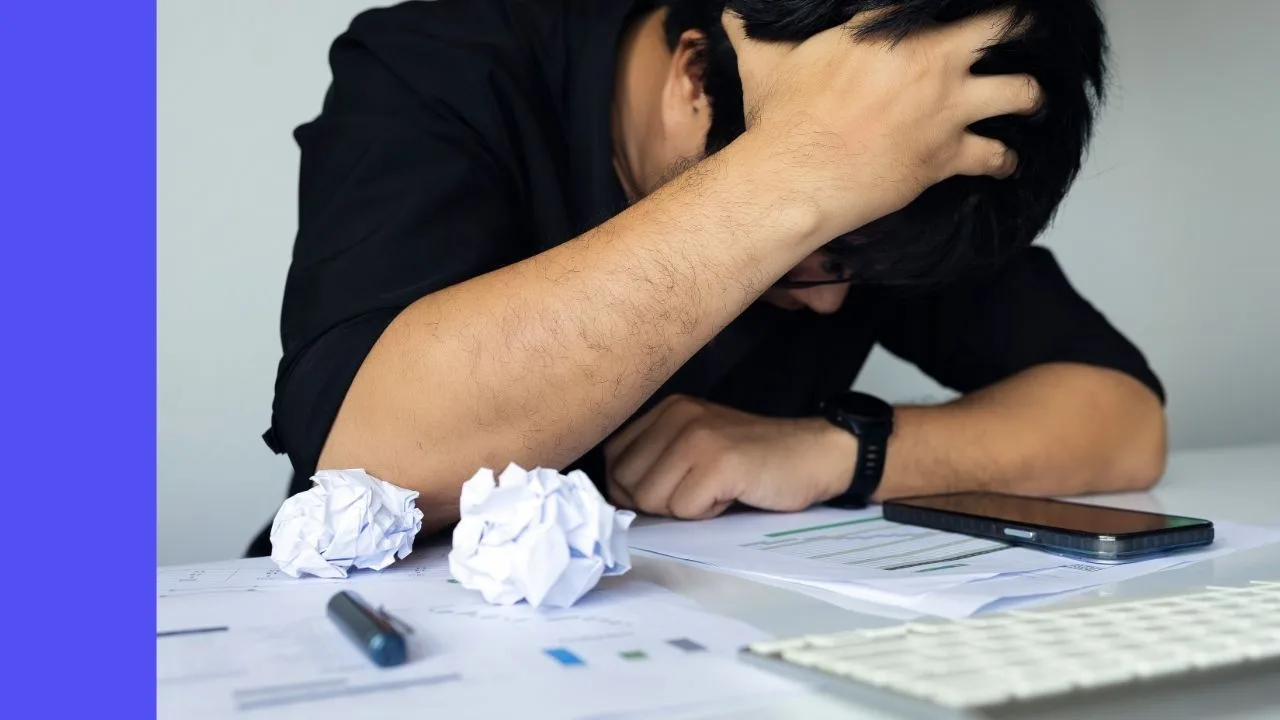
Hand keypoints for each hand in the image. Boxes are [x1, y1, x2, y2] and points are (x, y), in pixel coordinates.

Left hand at [603, 395, 856, 519]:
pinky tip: (732, 495)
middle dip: (656, 503)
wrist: (816, 454)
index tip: (670, 492)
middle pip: (624, 482)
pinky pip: (685, 510)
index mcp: (666, 410)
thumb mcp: (696, 448)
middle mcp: (676, 416)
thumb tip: (612, 499)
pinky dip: (707, 514)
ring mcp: (697, 437)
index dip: (632, 489)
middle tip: (698, 493)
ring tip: (716, 491)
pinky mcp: (719, 462)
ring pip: (650, 500)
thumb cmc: (755, 461)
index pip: (612, 459)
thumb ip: (656, 461)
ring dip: (683, 509)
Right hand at [722, 8, 1040, 241]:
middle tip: (1023, 28)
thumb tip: (732, 13)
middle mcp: (931, 58)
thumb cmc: (781, 120)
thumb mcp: (766, 59)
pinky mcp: (948, 155)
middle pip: (1006, 23)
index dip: (961, 3)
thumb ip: (755, 30)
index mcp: (889, 26)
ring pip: (1021, 91)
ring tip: (1028, 99)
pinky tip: (1005, 162)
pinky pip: (995, 156)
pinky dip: (1003, 161)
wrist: (793, 177)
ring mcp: (947, 108)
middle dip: (1020, 24)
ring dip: (1028, 96)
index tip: (968, 7)